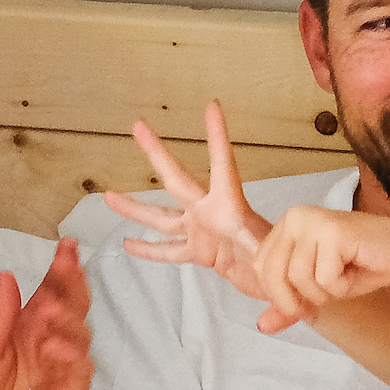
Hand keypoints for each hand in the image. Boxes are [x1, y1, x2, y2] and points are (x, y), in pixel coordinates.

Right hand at [106, 102, 271, 298]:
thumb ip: (255, 245)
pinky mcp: (199, 252)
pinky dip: (149, 249)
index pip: (222, 163)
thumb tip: (252, 244)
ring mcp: (201, 230)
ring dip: (135, 209)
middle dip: (156, 153)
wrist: (281, 284)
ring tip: (108, 197)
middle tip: (138, 126)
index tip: (212, 106)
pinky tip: (128, 244)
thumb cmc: (279, 263)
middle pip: (177, 178)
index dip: (217, 135)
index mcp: (229, 205)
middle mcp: (209, 211)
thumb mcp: (267, 250)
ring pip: (161, 218)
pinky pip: (168, 251)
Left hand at [252, 204, 389, 331]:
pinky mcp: (334, 232)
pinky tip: (357, 269)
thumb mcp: (316, 291)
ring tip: (346, 276)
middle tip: (330, 291)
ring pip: (299, 279)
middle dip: (301, 296)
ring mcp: (314, 221)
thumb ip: (288, 305)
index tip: (311, 296)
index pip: (261, 267)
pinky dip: (343, 286)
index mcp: (286, 224)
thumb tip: (263, 327)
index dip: (283, 294)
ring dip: (327, 292)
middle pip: (273, 274)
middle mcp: (295, 216)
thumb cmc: (361, 269)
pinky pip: (325, 278)